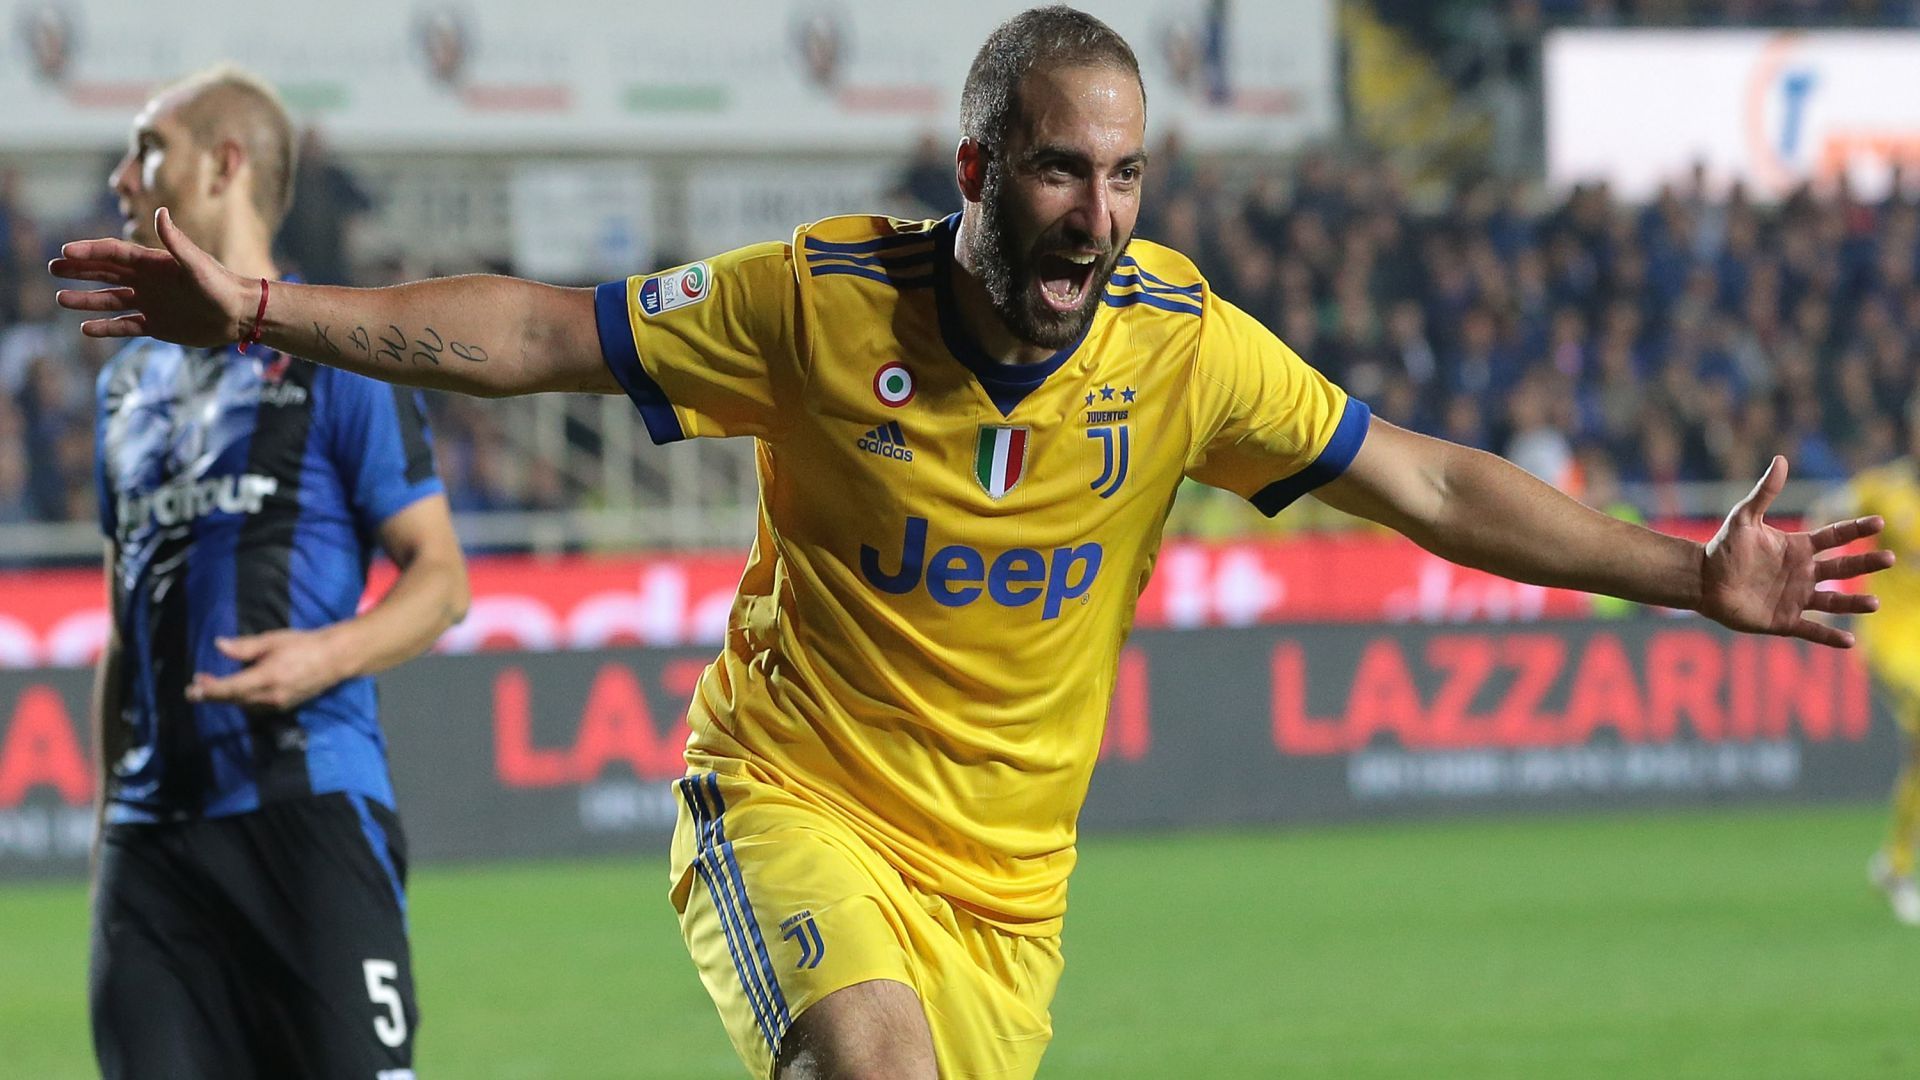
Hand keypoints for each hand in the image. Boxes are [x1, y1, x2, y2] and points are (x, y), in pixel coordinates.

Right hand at [48, 207, 251, 347]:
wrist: (241, 314)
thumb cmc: (222, 286)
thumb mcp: (197, 264)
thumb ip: (176, 242)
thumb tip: (160, 213)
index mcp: (153, 263)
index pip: (113, 253)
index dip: (89, 251)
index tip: (64, 252)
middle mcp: (148, 281)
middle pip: (106, 273)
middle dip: (79, 270)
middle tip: (52, 268)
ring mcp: (151, 303)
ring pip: (111, 300)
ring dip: (86, 299)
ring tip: (61, 298)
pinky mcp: (157, 325)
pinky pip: (126, 326)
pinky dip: (107, 327)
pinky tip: (85, 329)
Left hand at [185, 630, 347, 711]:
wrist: (334, 659)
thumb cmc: (303, 644)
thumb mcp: (273, 640)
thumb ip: (244, 646)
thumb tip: (219, 645)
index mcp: (266, 677)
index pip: (230, 688)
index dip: (208, 690)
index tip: (191, 690)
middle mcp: (270, 696)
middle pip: (234, 700)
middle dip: (213, 695)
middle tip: (196, 688)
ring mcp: (278, 704)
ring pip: (245, 705)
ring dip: (228, 699)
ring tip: (214, 689)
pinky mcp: (285, 706)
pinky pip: (257, 707)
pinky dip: (243, 700)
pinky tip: (239, 692)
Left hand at [1699, 456, 1893, 647]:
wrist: (1702, 580)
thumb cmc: (1724, 548)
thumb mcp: (1744, 518)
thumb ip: (1764, 492)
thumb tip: (1780, 460)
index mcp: (1798, 548)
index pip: (1834, 537)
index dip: (1856, 529)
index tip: (1879, 522)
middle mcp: (1803, 573)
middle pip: (1842, 567)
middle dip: (1865, 563)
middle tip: (1889, 558)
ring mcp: (1796, 597)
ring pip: (1833, 601)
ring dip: (1854, 603)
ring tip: (1875, 603)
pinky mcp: (1784, 620)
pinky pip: (1811, 629)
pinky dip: (1829, 637)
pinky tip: (1849, 642)